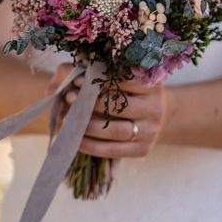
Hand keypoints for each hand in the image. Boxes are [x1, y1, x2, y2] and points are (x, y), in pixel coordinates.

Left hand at [49, 64, 168, 157]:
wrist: (149, 114)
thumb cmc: (125, 90)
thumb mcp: (117, 76)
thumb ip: (94, 71)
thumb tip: (71, 77)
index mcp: (150, 84)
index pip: (123, 80)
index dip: (98, 79)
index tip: (76, 80)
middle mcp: (155, 107)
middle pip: (119, 105)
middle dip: (89, 103)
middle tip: (68, 100)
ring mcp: (151, 130)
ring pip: (115, 130)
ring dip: (88, 126)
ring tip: (67, 121)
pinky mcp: (143, 149)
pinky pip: (113, 150)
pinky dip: (91, 145)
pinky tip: (75, 139)